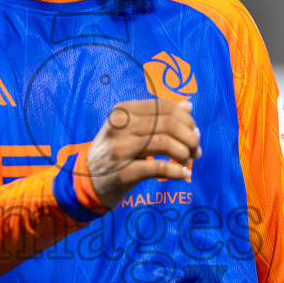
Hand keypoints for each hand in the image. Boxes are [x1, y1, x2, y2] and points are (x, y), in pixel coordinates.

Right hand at [85, 99, 200, 205]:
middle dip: (190, 137)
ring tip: (188, 161)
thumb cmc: (116, 150)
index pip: (164, 107)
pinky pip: (159, 168)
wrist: (87, 178)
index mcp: (123, 110)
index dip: (186, 119)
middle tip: (196, 150)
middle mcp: (120, 126)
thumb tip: (189, 104)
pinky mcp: (123, 172)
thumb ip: (160, 116)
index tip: (194, 133)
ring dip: (185, 154)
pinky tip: (184, 174)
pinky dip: (177, 172)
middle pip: (168, 125)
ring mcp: (120, 149)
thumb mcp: (132, 128)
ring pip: (166, 144)